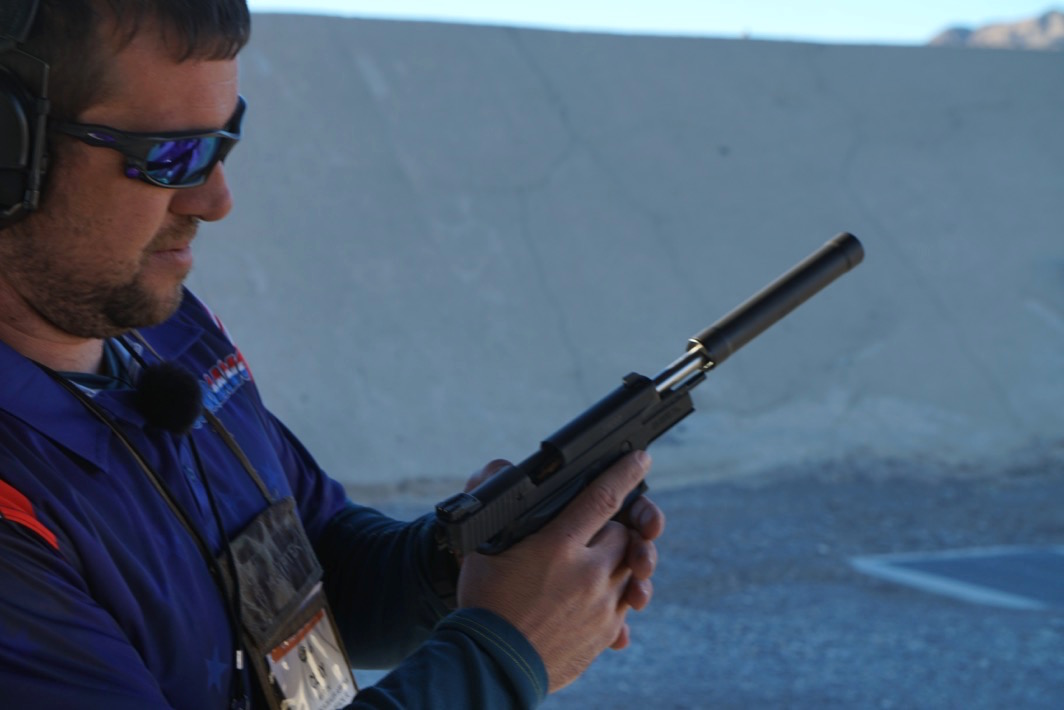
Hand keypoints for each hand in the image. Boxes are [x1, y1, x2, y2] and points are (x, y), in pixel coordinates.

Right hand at [457, 451, 660, 692]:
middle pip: (623, 534)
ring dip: (617, 561)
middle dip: (611, 528)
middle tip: (589, 534)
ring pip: (630, 568)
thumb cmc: (484, 604)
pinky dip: (614, 594)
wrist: (493, 665)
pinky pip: (625, 603)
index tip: (641, 459)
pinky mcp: (606, 632)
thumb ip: (496, 506)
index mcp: (558, 546)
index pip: (602, 498)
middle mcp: (588, 573)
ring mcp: (601, 605)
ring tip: (591, 567)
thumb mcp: (482, 549)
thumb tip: (497, 467)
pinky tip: (592, 596)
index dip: (625, 473)